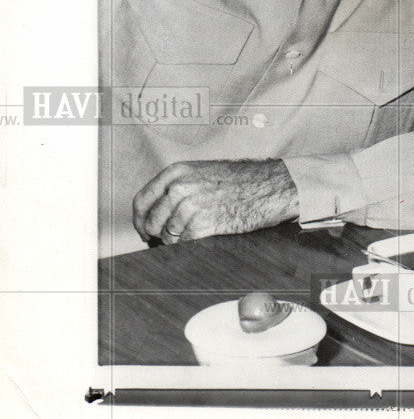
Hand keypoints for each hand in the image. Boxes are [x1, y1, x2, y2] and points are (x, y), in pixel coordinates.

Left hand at [132, 158, 299, 244]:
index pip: (142, 201)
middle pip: (152, 222)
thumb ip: (177, 186)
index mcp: (176, 172)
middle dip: (158, 234)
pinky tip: (203, 236)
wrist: (267, 186)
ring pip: (168, 236)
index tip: (145, 231)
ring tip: (195, 232)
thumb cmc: (239, 180)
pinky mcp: (202, 225)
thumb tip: (157, 212)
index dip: (140, 220)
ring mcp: (190, 207)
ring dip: (177, 241)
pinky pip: (184, 244)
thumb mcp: (201, 172)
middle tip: (169, 239)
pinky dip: (189, 246)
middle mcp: (179, 188)